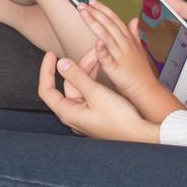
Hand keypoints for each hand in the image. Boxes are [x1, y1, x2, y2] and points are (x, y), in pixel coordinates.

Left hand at [36, 48, 161, 143]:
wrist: (140, 134)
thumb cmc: (119, 118)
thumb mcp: (97, 93)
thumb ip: (78, 77)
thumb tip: (61, 64)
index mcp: (68, 112)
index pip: (46, 90)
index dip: (46, 71)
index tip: (51, 54)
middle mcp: (74, 114)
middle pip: (68, 85)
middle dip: (79, 66)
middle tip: (93, 52)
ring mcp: (85, 114)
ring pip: (81, 87)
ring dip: (88, 71)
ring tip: (100, 57)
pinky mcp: (95, 113)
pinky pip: (89, 93)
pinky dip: (94, 80)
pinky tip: (102, 70)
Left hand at [80, 0, 184, 122]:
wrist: (146, 89)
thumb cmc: (141, 72)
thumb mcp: (139, 49)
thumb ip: (135, 34)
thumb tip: (135, 19)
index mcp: (128, 39)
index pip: (115, 19)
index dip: (103, 9)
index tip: (92, 1)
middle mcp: (125, 44)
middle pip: (109, 24)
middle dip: (96, 12)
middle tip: (83, 4)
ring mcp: (120, 55)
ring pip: (106, 35)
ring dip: (95, 23)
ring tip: (84, 13)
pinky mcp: (116, 68)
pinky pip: (107, 57)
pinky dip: (102, 50)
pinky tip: (96, 42)